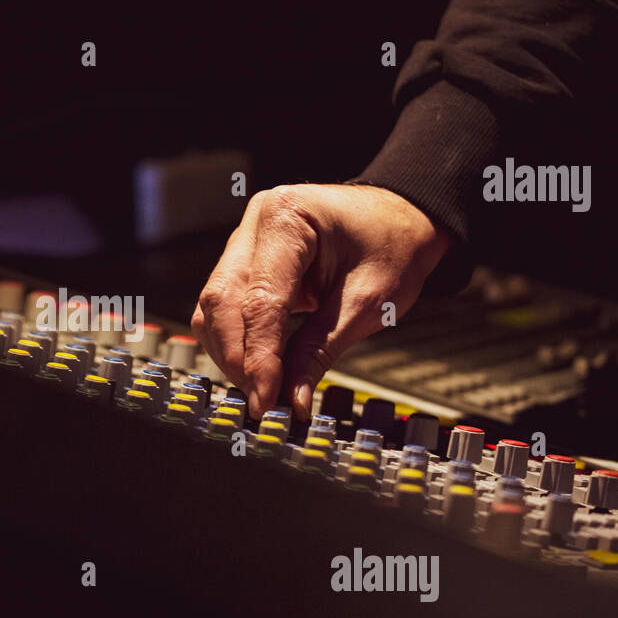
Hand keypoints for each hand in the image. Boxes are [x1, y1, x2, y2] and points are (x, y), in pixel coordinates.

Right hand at [190, 183, 450, 419]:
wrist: (403, 218)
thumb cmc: (393, 245)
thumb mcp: (366, 304)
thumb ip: (319, 352)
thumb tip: (290, 399)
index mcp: (288, 217)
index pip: (260, 300)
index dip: (259, 357)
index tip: (266, 400)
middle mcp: (256, 223)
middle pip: (222, 302)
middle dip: (239, 358)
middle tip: (264, 401)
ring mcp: (245, 239)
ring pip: (214, 306)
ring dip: (232, 352)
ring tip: (264, 387)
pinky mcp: (244, 260)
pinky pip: (223, 304)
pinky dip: (235, 339)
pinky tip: (258, 365)